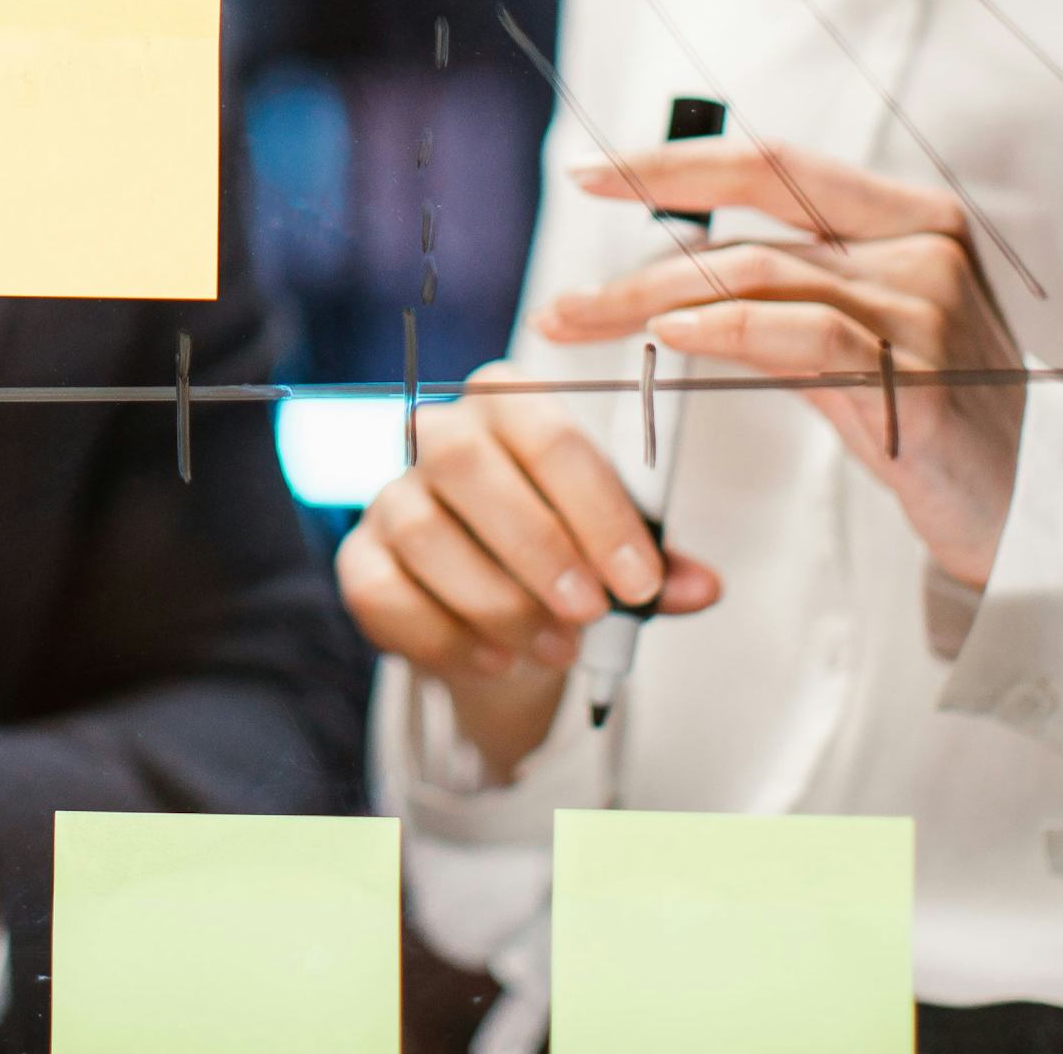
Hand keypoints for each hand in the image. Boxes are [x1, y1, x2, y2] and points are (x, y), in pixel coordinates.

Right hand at [334, 363, 716, 782]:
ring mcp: (391, 495)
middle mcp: (440, 434)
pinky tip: (495, 659)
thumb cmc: (561, 552)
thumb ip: (655, 566)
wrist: (496, 606)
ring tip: (556, 648)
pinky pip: (385, 594)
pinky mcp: (361, 558)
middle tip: (590, 612)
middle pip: (469, 467)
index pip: (549, 436)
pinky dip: (447, 637)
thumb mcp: (614, 550)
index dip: (596, 510)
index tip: (639, 580)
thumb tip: (702, 586)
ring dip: (500, 603)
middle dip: (537, 548)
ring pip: (428, 535)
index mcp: (510, 405)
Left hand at [542, 141, 1024, 587]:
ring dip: (651, 299)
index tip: (593, 174)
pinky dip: (724, 329)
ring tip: (581, 323)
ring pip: (759, 275)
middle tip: (564, 283)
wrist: (1043, 509)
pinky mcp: (921, 381)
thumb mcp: (867, 336)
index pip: (774, 162)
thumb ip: (792, 293)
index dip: (676, 161)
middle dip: (639, 242)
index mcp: (912, 217)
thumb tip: (676, 276)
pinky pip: (802, 337)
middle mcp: (923, 248)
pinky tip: (668, 337)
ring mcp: (927, 310)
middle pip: (753, 217)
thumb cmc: (943, 419)